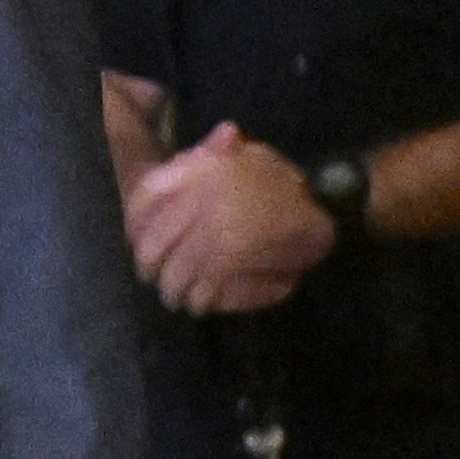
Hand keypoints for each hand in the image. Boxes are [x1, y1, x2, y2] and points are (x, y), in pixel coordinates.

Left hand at [125, 122, 335, 315]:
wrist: (328, 204)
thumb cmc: (281, 183)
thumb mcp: (247, 157)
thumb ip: (210, 155)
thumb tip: (175, 157)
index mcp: (201, 169)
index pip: (145, 197)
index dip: (132, 224)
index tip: (132, 241)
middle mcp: (200, 196)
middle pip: (151, 243)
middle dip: (148, 266)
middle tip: (151, 277)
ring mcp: (212, 229)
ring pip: (173, 271)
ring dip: (172, 290)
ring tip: (175, 296)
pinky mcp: (226, 257)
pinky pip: (200, 286)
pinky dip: (198, 299)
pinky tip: (200, 303)